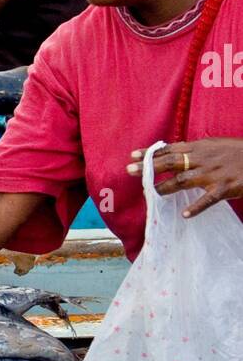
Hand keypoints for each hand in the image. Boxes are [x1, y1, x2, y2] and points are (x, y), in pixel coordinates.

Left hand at [127, 138, 242, 217]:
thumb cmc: (238, 152)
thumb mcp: (214, 145)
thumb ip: (195, 150)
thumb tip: (175, 152)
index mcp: (200, 147)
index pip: (169, 149)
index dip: (150, 153)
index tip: (132, 156)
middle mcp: (202, 159)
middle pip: (170, 162)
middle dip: (148, 167)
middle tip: (129, 170)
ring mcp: (212, 174)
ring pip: (183, 181)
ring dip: (164, 187)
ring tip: (149, 194)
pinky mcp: (224, 188)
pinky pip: (207, 200)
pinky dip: (196, 207)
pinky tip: (185, 215)